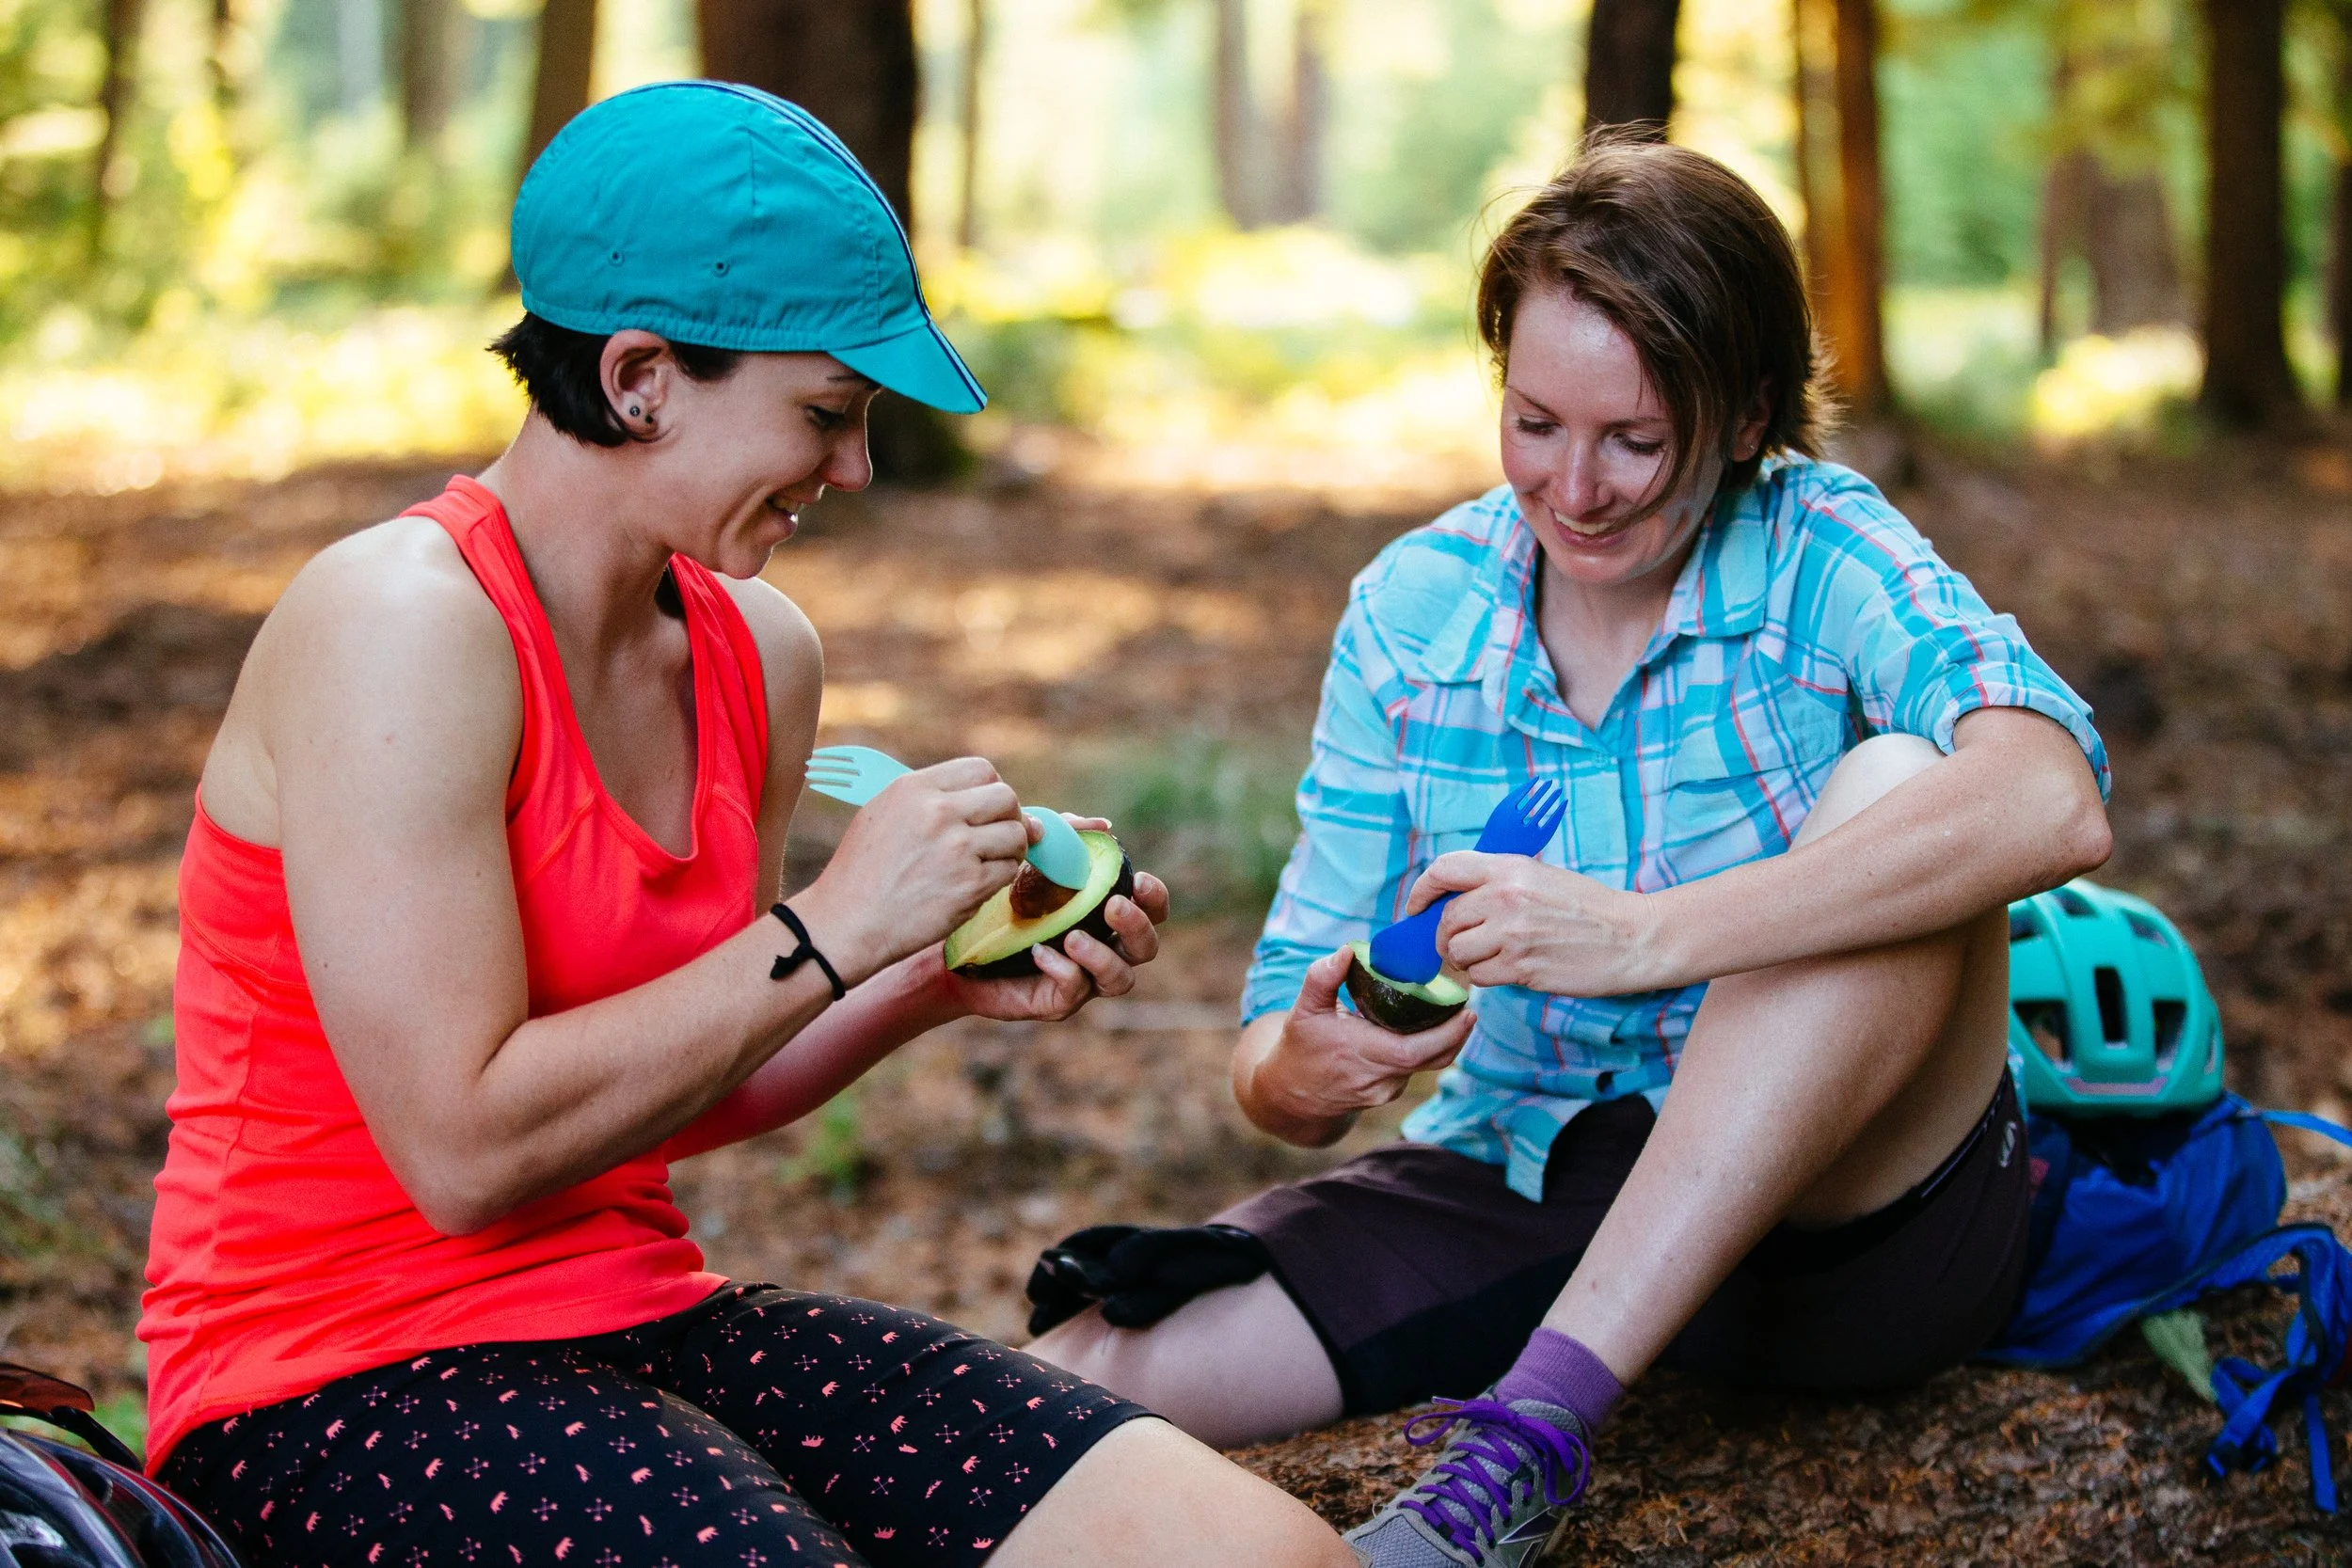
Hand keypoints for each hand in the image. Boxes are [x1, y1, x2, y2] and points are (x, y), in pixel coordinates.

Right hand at [794, 757, 1031, 983]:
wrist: (848, 922)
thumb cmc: (863, 872)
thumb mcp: (884, 814)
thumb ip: (932, 800)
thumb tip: (995, 799)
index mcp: (915, 789)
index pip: (981, 769)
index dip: (992, 788)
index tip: (988, 808)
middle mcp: (939, 812)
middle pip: (1005, 797)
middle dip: (1010, 816)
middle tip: (998, 835)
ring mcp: (957, 849)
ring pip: (1016, 834)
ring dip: (1012, 848)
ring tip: (991, 860)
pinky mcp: (970, 885)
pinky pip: (1008, 870)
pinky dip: (1000, 877)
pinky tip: (978, 883)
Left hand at [948, 847, 1171, 1020]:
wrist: (955, 942)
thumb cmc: (1001, 899)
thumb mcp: (1033, 859)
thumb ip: (1067, 839)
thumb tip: (1104, 826)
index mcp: (1105, 916)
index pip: (1151, 910)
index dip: (1155, 898)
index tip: (1139, 880)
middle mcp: (1103, 949)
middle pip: (1146, 948)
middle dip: (1137, 927)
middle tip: (1112, 907)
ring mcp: (1084, 979)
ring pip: (1120, 978)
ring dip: (1103, 956)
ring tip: (1072, 937)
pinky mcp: (1056, 1001)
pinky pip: (1075, 990)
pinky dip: (1064, 970)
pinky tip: (1038, 952)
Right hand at [1236, 947, 1472, 1144]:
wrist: (1291, 1094)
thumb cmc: (1300, 1046)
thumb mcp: (1303, 1009)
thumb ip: (1322, 977)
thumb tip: (1347, 950)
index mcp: (1361, 1054)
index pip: (1415, 1051)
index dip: (1447, 1034)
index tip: (1467, 1011)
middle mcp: (1379, 1078)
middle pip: (1434, 1058)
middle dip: (1457, 1033)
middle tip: (1469, 1005)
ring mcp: (1386, 1090)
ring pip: (1428, 1064)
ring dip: (1445, 1039)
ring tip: (1454, 1009)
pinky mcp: (1389, 1093)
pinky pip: (1417, 1068)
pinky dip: (1428, 1047)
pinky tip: (1430, 1025)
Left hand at [1410, 852, 1657, 996]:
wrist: (1632, 937)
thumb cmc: (1588, 908)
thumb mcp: (1541, 876)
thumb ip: (1497, 881)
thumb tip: (1451, 899)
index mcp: (1510, 868)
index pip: (1445, 869)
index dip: (1422, 890)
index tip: (1415, 908)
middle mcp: (1506, 897)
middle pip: (1445, 920)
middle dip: (1446, 937)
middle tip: (1461, 944)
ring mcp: (1513, 934)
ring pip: (1458, 952)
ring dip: (1466, 960)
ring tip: (1493, 956)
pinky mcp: (1522, 968)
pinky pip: (1479, 977)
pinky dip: (1486, 977)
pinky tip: (1509, 969)